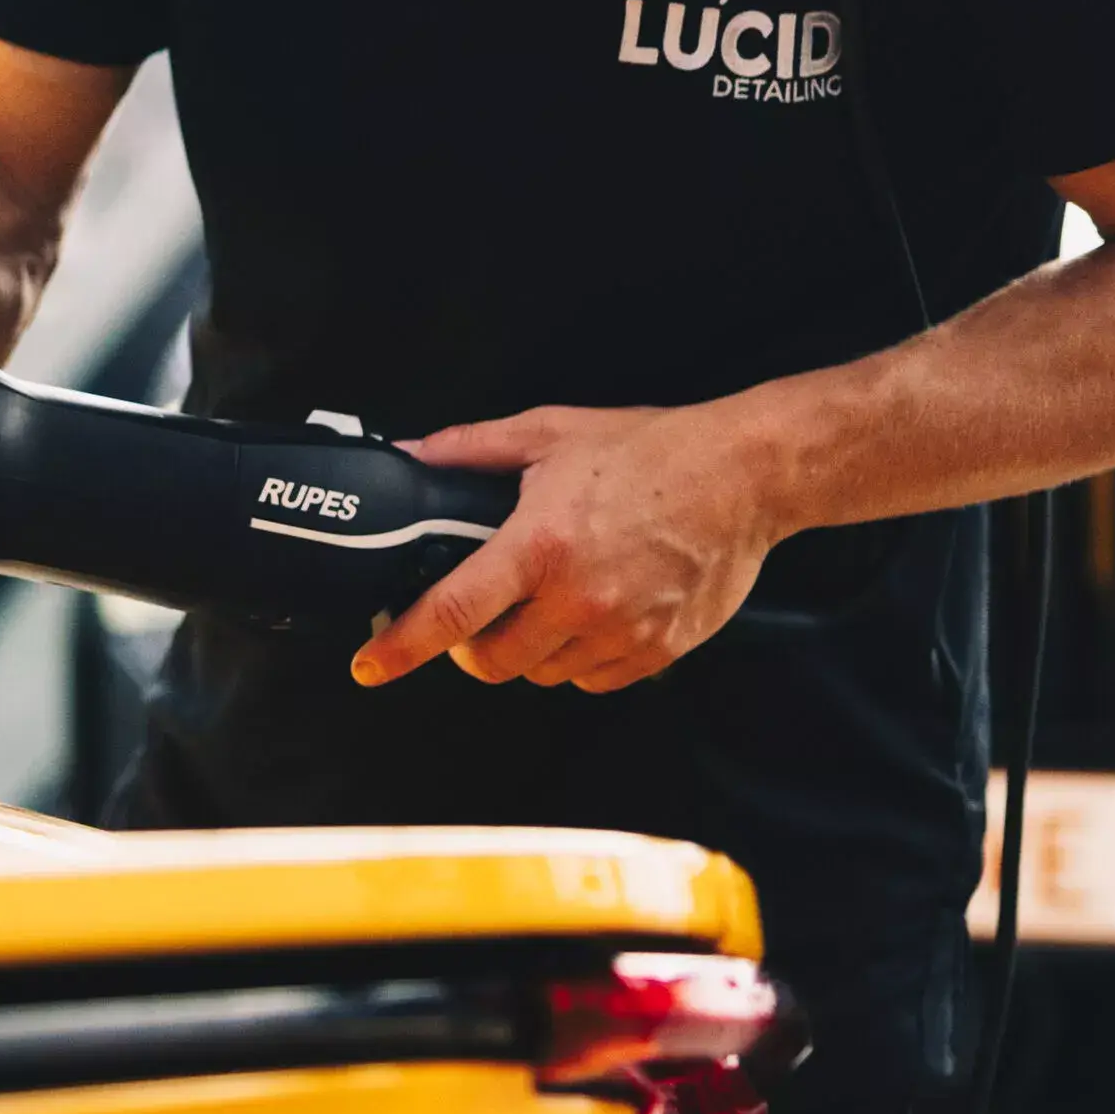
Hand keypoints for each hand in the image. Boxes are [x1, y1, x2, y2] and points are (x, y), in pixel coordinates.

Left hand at [351, 401, 779, 694]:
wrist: (745, 476)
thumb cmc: (653, 451)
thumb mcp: (551, 434)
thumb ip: (473, 450)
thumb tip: (413, 454)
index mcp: (540, 546)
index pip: (452, 612)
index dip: (401, 647)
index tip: (369, 666)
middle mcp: (578, 598)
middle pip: (491, 662)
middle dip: (471, 646)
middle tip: (478, 617)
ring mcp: (620, 630)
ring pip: (541, 674)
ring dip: (528, 651)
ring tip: (546, 604)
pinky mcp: (658, 650)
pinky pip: (592, 679)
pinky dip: (578, 660)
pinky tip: (589, 617)